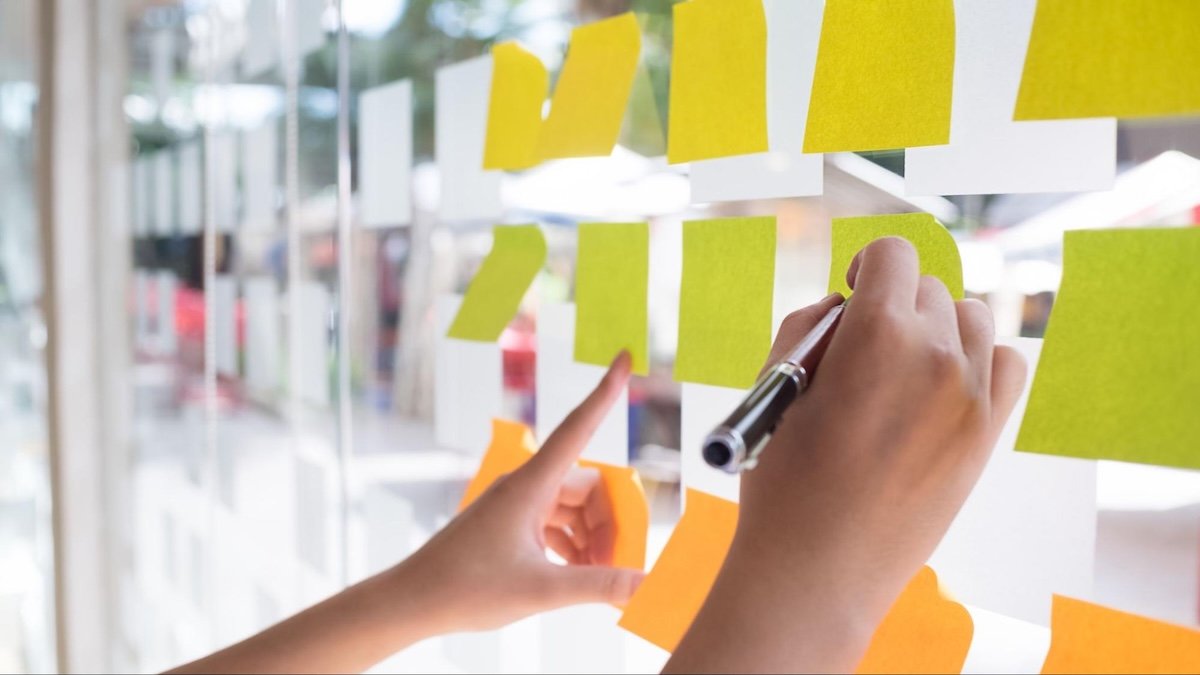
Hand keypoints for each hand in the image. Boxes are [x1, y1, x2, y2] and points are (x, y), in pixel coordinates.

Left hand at [389, 351, 643, 634]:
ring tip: (595, 579)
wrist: (412, 602)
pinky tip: (575, 574)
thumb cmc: (464, 589)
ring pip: (575, 508)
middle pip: (589, 488)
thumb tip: (646, 584)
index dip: (606, 391)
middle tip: (614, 569)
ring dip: (592, 539)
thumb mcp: (540, 590)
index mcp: (531, 484)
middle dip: (608, 525)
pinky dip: (573, 544)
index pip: (579, 426)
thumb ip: (598, 584)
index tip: (626, 356)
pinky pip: (557, 522)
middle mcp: (525, 485)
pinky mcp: (510, 523)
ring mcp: (517, 504)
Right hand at [669, 237, 1026, 672]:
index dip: (868, 265)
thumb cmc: (784, 480)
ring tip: (901, 369)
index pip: (894, 253)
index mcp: (877, 334)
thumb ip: (809, 325)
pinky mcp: (986, 434)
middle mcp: (936, 355)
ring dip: (937, 327)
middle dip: (894, 305)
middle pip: (928, 288)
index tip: (855, 289)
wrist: (818, 570)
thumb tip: (844, 303)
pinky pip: (1006, 364)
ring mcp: (970, 396)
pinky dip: (979, 359)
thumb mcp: (776, 386)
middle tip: (861, 352)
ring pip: (970, 318)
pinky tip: (943, 383)